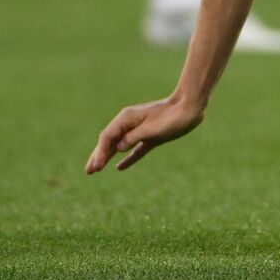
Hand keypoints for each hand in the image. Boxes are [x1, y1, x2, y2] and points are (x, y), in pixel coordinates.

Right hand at [85, 96, 203, 173]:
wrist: (190, 108)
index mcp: (127, 118)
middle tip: (89, 171)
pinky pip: (134, 149)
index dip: (100, 153)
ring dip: (107, 157)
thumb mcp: (152, 130)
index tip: (96, 167)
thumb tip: (118, 147)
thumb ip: (134, 138)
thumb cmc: (172, 118)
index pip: (107, 137)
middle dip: (98, 156)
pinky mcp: (151, 136)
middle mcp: (130, 123)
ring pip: (119, 145)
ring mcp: (140, 129)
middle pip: (109, 141)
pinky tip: (119, 167)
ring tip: (96, 170)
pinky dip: (126, 158)